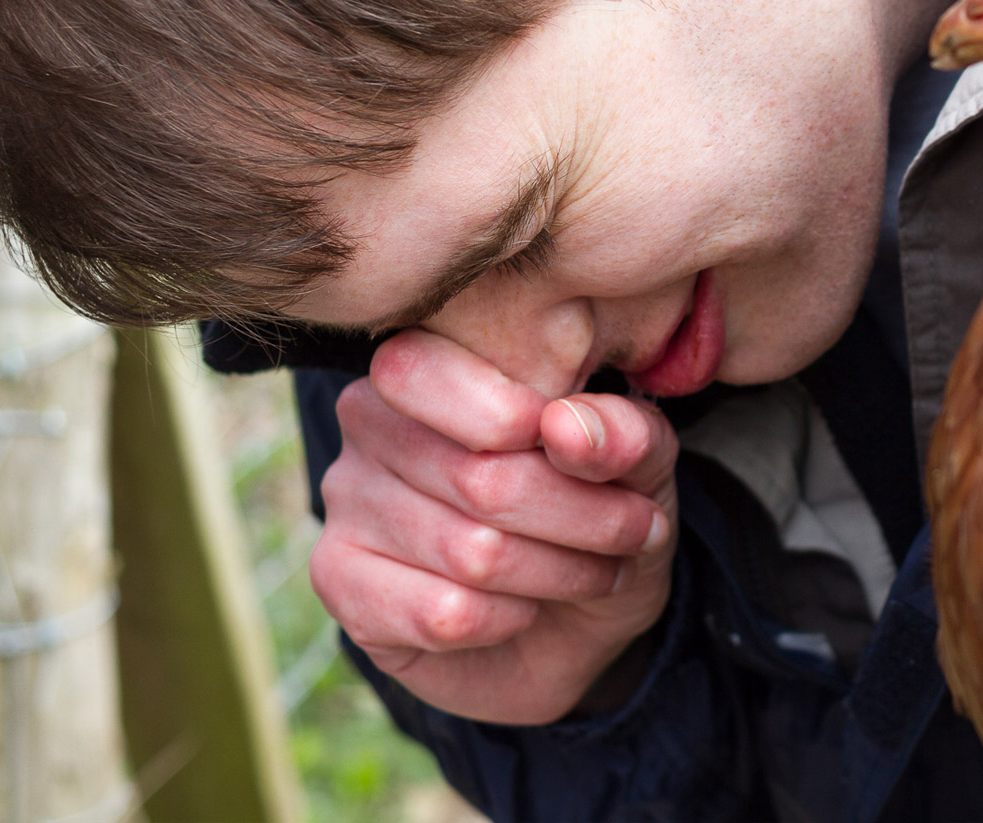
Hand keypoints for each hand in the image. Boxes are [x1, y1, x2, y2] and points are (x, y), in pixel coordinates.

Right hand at [308, 329, 677, 724]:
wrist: (574, 619)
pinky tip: (524, 609)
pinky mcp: (344, 586)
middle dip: (585, 516)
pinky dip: (510, 618)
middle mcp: (369, 422)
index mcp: (429, 362)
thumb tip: (567, 428)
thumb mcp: (637, 460)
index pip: (441, 375)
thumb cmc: (594, 506)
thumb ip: (621, 431)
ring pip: (471, 553)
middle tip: (639, 530)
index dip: (531, 423)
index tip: (597, 462)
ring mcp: (345, 504)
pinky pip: (444, 613)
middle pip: (482, 478)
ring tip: (601, 571)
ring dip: (561, 572)